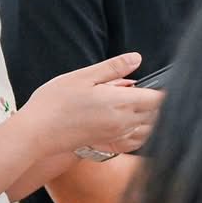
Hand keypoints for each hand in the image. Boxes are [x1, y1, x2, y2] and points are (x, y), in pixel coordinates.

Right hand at [22, 53, 162, 156]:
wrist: (36, 133)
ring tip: (141, 104)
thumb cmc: (54, 102)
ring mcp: (117, 134)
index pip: (159, 98)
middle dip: (159, 102)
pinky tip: (132, 122)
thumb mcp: (82, 77)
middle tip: (149, 89)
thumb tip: (137, 58)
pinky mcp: (109, 143)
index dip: (165, 89)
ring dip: (151, 116)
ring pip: (149, 127)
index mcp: (121, 101)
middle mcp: (124, 121)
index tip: (162, 82)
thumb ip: (112, 68)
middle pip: (158, 113)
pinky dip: (142, 131)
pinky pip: (136, 140)